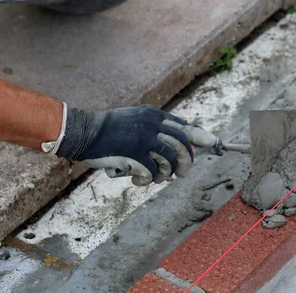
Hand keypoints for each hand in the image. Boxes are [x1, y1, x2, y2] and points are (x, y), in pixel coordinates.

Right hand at [55, 105, 193, 185]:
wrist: (83, 132)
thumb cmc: (108, 130)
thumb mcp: (134, 120)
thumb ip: (154, 128)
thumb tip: (175, 144)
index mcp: (154, 115)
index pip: (184, 126)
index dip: (199, 136)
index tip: (212, 143)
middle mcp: (152, 124)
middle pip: (182, 144)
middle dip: (186, 161)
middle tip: (183, 173)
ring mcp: (144, 138)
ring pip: (170, 160)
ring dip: (166, 173)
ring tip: (157, 178)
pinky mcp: (134, 153)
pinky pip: (151, 171)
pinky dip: (148, 179)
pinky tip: (139, 180)